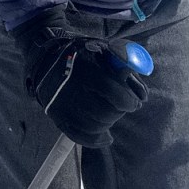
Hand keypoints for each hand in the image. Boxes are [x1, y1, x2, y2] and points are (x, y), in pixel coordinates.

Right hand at [25, 19, 146, 148]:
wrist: (45, 58)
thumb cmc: (81, 54)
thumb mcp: (103, 48)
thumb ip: (124, 64)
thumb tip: (142, 90)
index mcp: (84, 68)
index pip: (111, 91)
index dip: (128, 100)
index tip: (135, 102)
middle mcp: (70, 88)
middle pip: (104, 111)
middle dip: (120, 111)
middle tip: (123, 106)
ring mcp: (61, 105)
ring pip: (95, 126)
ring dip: (109, 122)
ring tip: (112, 113)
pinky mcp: (56, 116)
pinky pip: (79, 136)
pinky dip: (96, 140)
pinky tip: (107, 137)